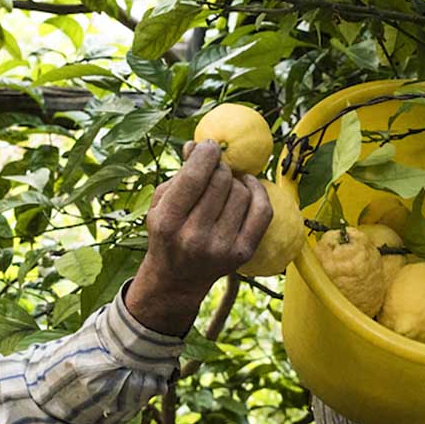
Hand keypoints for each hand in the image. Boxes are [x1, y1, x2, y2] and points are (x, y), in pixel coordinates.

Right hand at [124, 140, 272, 334]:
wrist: (176, 279)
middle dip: (220, 167)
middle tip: (216, 167)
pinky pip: (263, 211)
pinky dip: (259, 191)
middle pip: (222, 181)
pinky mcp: (243, 253)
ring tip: (225, 185)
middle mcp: (195, 237)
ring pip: (242, 192)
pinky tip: (248, 186)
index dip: (207, 154)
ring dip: (236, 182)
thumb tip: (198, 144)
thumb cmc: (166, 233)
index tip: (210, 146)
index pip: (195, 177)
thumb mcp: (161, 204)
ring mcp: (221, 247)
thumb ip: (180, 174)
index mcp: (168, 222)